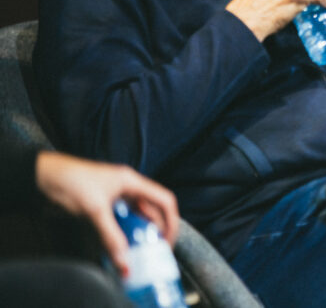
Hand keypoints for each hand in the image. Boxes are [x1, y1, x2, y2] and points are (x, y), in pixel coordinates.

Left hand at [35, 151, 178, 277]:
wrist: (43, 176)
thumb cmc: (71, 182)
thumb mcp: (95, 211)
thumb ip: (112, 237)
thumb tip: (124, 261)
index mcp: (132, 182)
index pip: (164, 199)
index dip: (171, 220)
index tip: (168, 240)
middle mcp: (128, 187)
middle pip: (152, 208)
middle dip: (157, 229)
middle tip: (155, 250)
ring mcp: (116, 195)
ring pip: (137, 215)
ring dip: (140, 232)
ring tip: (140, 249)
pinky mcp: (103, 203)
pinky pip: (122, 219)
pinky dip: (125, 232)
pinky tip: (121, 244)